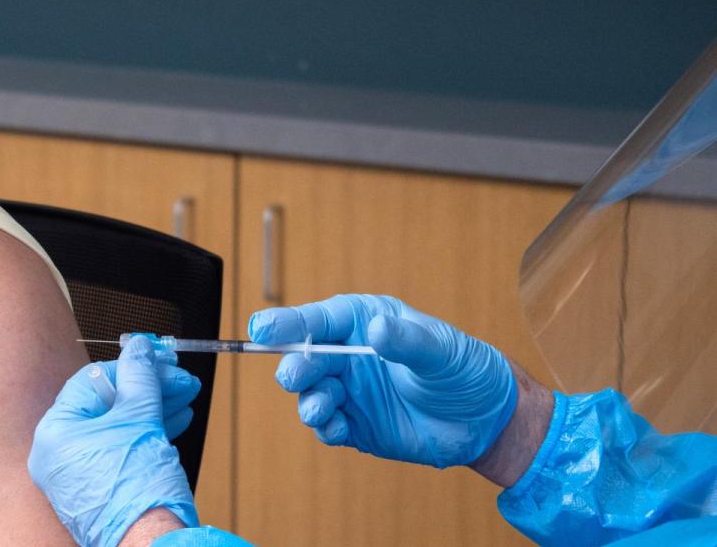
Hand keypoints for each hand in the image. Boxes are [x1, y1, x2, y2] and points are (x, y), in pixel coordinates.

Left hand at [29, 335, 200, 546]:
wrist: (151, 543)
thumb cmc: (137, 491)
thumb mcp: (140, 419)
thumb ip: (138, 378)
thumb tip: (139, 350)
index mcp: (55, 434)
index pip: (90, 381)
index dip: (129, 366)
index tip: (157, 357)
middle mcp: (59, 455)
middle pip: (107, 403)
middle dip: (148, 387)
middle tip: (178, 377)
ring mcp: (79, 475)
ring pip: (119, 426)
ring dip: (155, 407)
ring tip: (184, 396)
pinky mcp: (101, 488)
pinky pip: (123, 448)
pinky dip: (149, 432)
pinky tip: (176, 419)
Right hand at [248, 294, 516, 467]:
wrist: (485, 420)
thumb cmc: (464, 370)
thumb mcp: (442, 350)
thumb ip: (408, 341)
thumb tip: (377, 331)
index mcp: (364, 322)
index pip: (318, 319)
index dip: (288, 323)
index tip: (262, 329)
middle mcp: (348, 354)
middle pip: (303, 356)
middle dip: (294, 365)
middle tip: (294, 376)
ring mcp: (348, 390)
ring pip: (309, 393)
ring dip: (309, 400)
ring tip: (323, 408)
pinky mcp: (354, 423)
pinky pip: (327, 425)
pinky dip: (325, 428)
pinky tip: (338, 428)